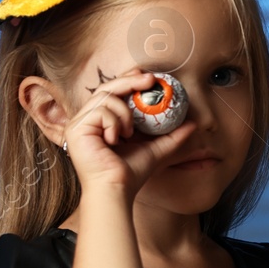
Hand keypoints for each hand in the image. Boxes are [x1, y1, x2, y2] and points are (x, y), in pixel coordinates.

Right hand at [63, 66, 198, 196]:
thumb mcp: (156, 150)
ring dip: (124, 112)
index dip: (128, 80)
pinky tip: (115, 139)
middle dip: (129, 81)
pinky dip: (114, 122)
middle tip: (150, 79)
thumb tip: (193, 124)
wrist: (117, 189)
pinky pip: (100, 111)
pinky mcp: (75, 129)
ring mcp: (79, 124)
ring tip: (129, 132)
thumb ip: (172, 136)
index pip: (113, 93)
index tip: (149, 77)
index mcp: (102, 122)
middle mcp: (87, 120)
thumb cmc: (131, 173)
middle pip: (106, 89)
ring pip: (105, 98)